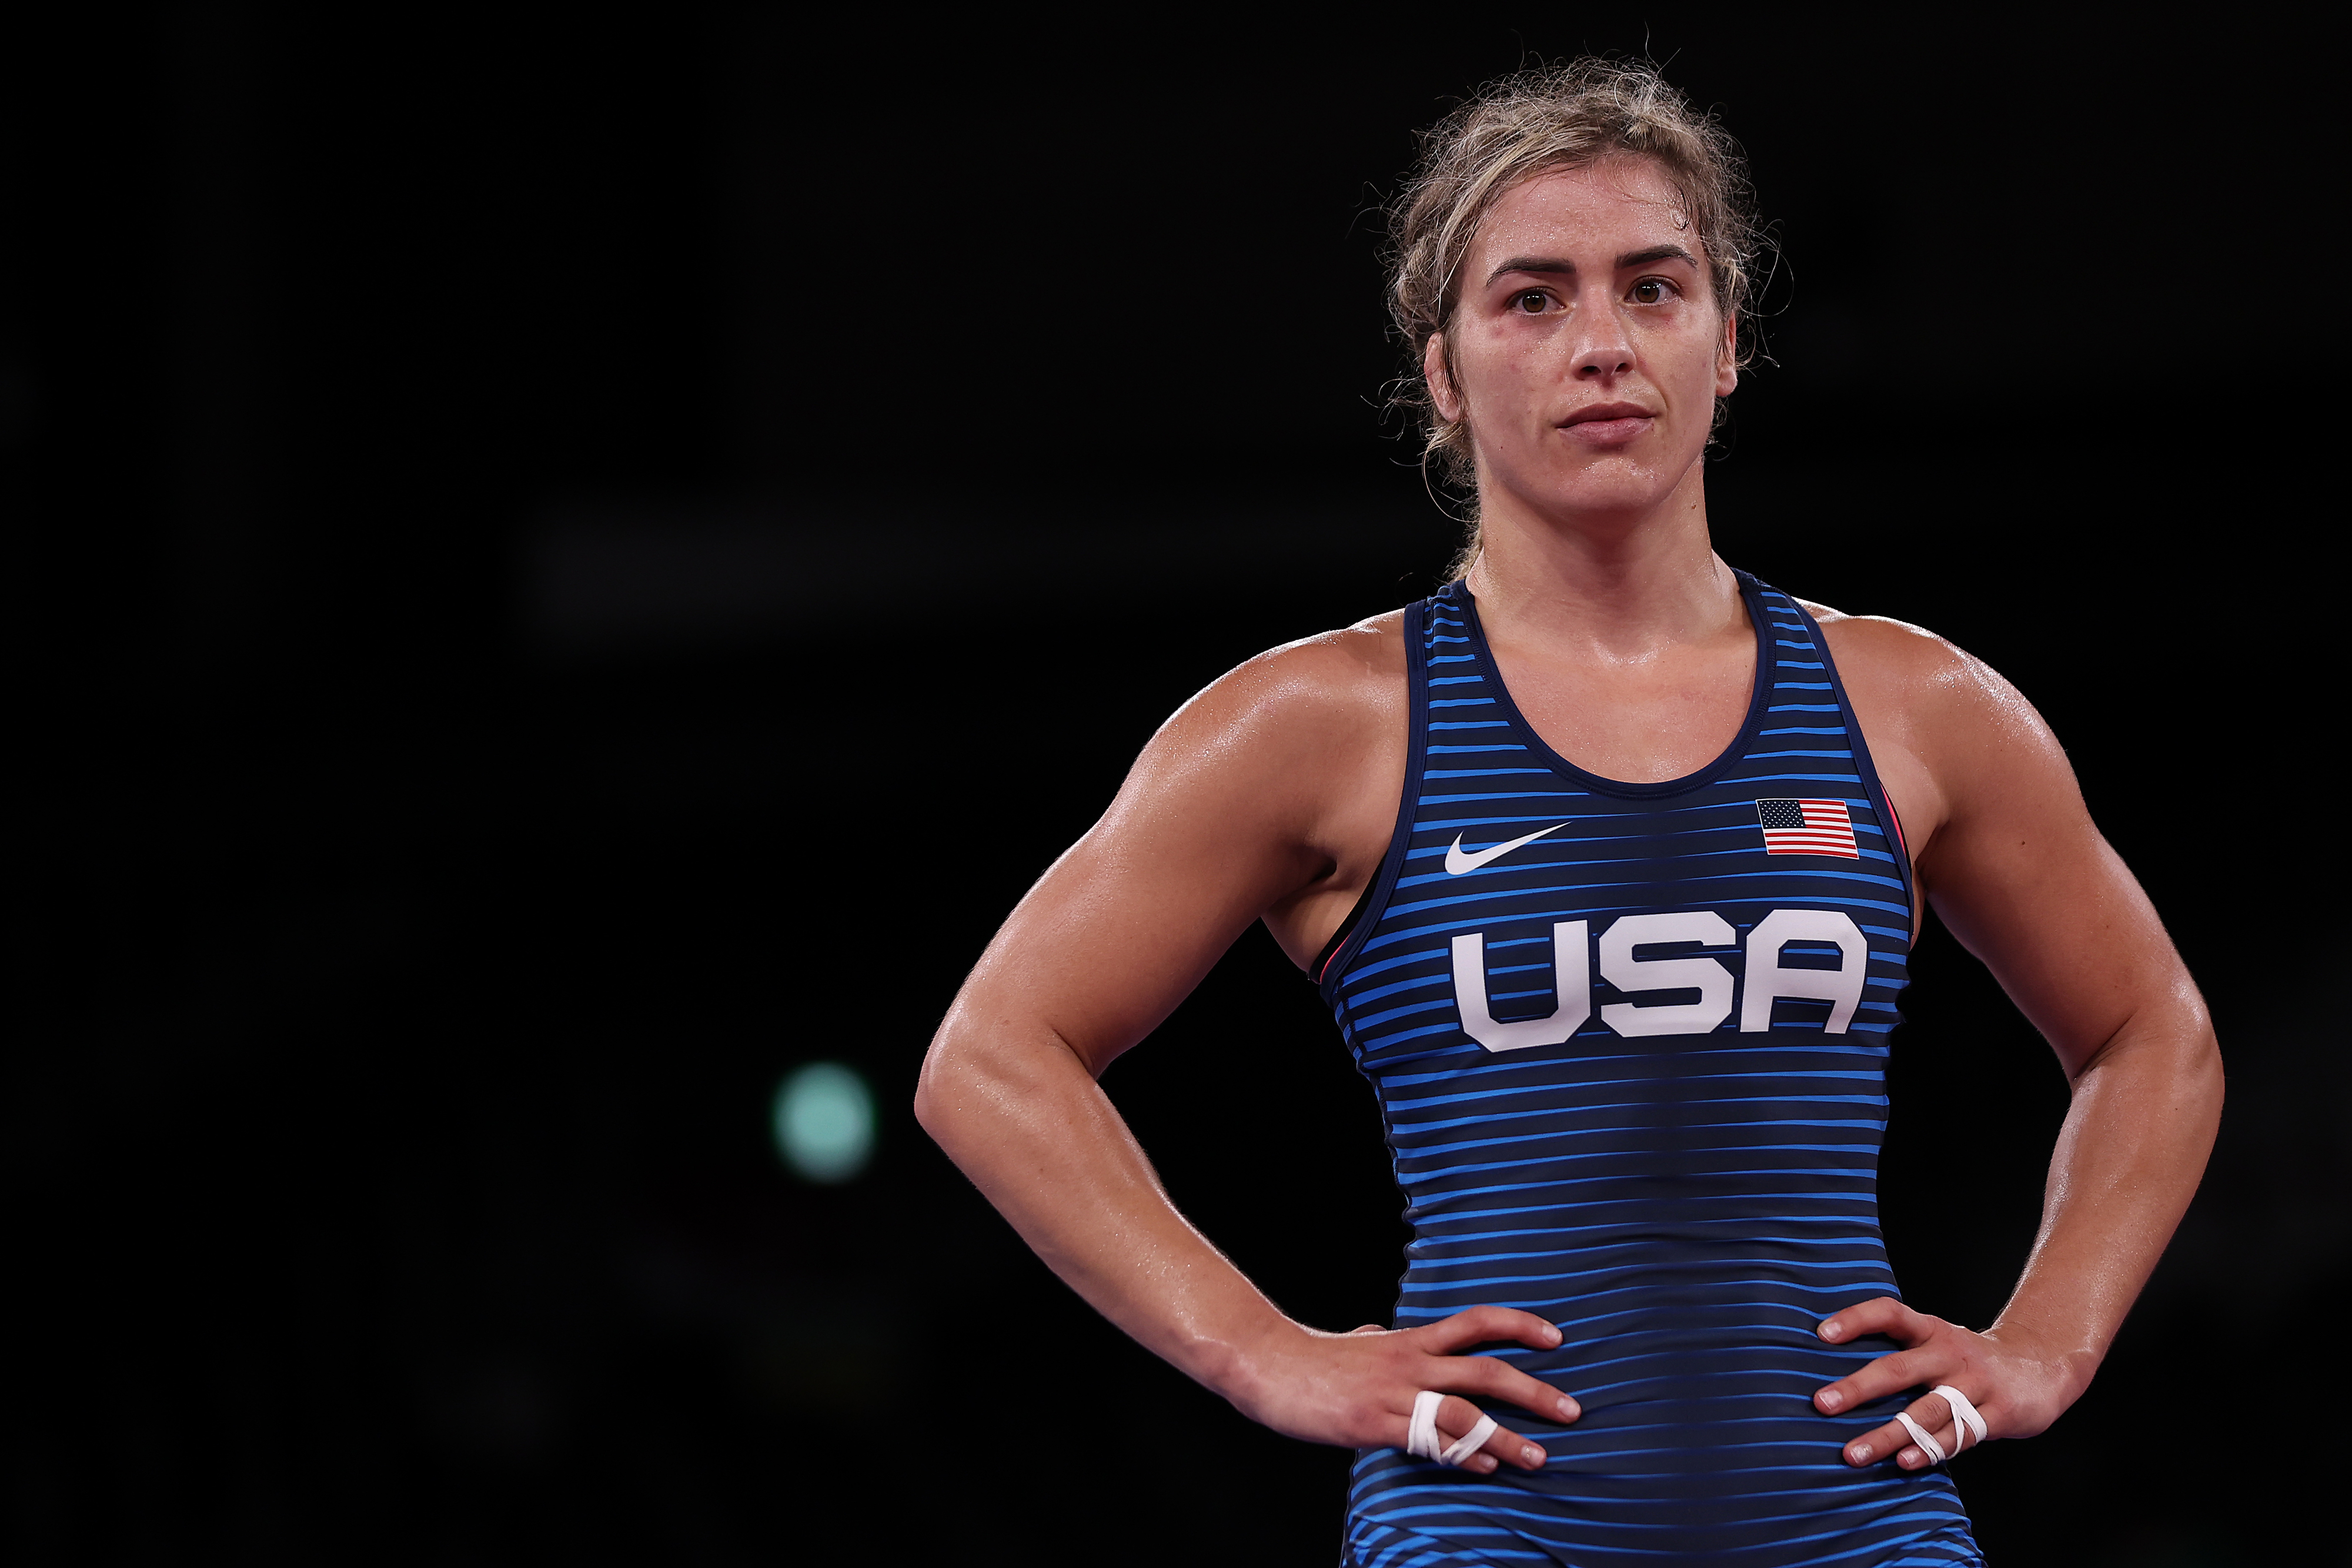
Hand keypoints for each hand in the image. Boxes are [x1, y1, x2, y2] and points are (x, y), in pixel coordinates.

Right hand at [1229, 1305, 1579, 1474]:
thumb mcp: (1353, 1341)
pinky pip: (1429, 1440)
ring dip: (1507, 1437)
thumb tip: (1377, 1330)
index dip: (1519, 1326)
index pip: (1476, 1323)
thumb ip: (1374, 1338)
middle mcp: (1410, 1362)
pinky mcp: (1374, 1423)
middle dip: (1533, 1389)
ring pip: (1464, 1411)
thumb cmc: (1311, 1358)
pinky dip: (1462, 1454)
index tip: (1556, 1337)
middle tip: (1572, 1410)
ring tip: (1539, 1457)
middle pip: (1485, 1369)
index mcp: (1410, 1340)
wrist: (1268, 1365)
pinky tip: (1484, 1468)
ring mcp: (1393, 1393)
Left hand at [1812, 1297, 2079, 1468]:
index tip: (1822, 1333)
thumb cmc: (1968, 1360)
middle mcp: (1949, 1354)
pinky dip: (1930, 1449)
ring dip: (1888, 1434)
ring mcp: (1975, 1385)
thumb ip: (1900, 1353)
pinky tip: (1905, 1462)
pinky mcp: (1998, 1414)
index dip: (1857, 1319)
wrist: (2043, 1365)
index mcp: (1930, 1330)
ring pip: (1925, 1411)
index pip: (1890, 1313)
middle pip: (1900, 1368)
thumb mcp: (1937, 1342)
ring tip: (1853, 1453)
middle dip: (1859, 1387)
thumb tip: (1836, 1378)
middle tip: (1822, 1403)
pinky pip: (1959, 1435)